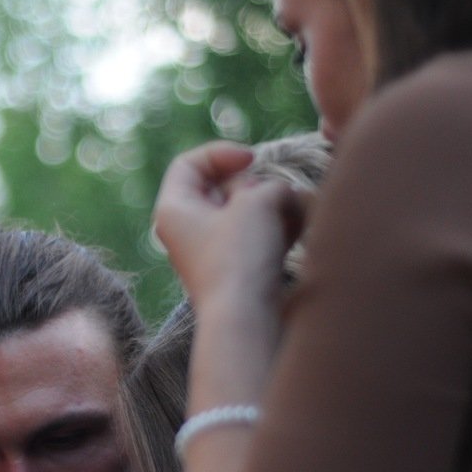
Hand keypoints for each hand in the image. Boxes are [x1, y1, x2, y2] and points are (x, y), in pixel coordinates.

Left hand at [153, 141, 306, 310]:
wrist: (245, 317)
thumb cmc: (240, 256)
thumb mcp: (258, 202)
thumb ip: (270, 185)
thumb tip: (276, 196)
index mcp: (173, 209)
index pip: (189, 164)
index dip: (222, 154)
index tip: (252, 160)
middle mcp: (185, 230)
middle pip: (221, 188)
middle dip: (257, 187)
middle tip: (273, 198)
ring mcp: (210, 250)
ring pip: (245, 213)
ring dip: (274, 207)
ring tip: (294, 214)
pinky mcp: (234, 269)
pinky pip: (256, 237)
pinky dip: (277, 229)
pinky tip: (297, 230)